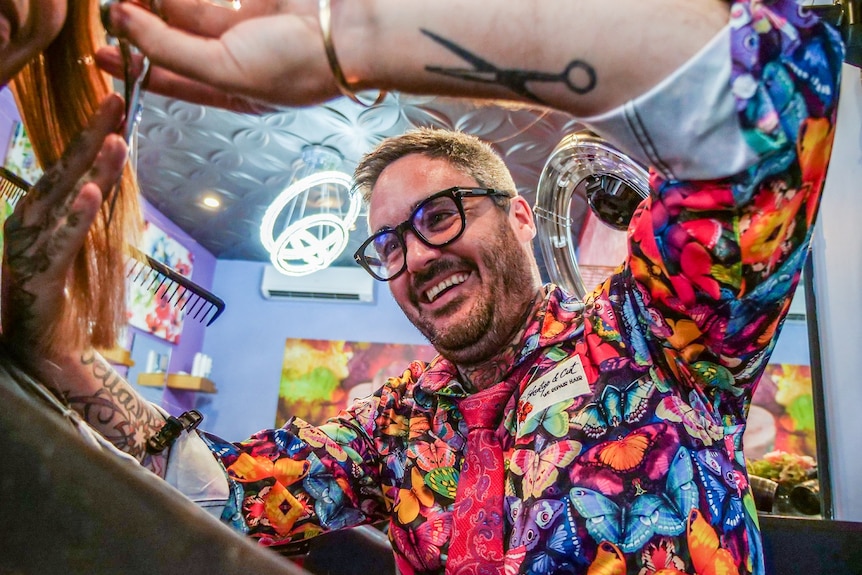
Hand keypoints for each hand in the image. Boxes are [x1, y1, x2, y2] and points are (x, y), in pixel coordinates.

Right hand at [1, 95, 127, 363]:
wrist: (42, 344)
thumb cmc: (58, 289)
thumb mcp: (75, 239)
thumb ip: (84, 207)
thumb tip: (104, 173)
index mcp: (38, 209)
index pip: (68, 164)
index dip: (90, 133)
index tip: (114, 103)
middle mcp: (30, 219)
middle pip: (65, 169)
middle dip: (92, 134)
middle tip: (115, 101)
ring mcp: (33, 244)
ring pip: (67, 198)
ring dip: (92, 168)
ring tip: (115, 138)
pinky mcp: (43, 272)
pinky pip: (64, 239)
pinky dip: (79, 214)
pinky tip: (91, 190)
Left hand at [96, 0, 341, 111]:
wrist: (351, 33)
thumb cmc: (298, 66)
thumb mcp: (225, 70)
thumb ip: (170, 48)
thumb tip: (120, 20)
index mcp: (231, 90)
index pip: (172, 79)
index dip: (134, 66)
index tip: (97, 54)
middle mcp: (235, 57)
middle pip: (174, 39)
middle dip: (140, 24)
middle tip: (107, 6)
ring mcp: (245, 24)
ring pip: (188, 7)